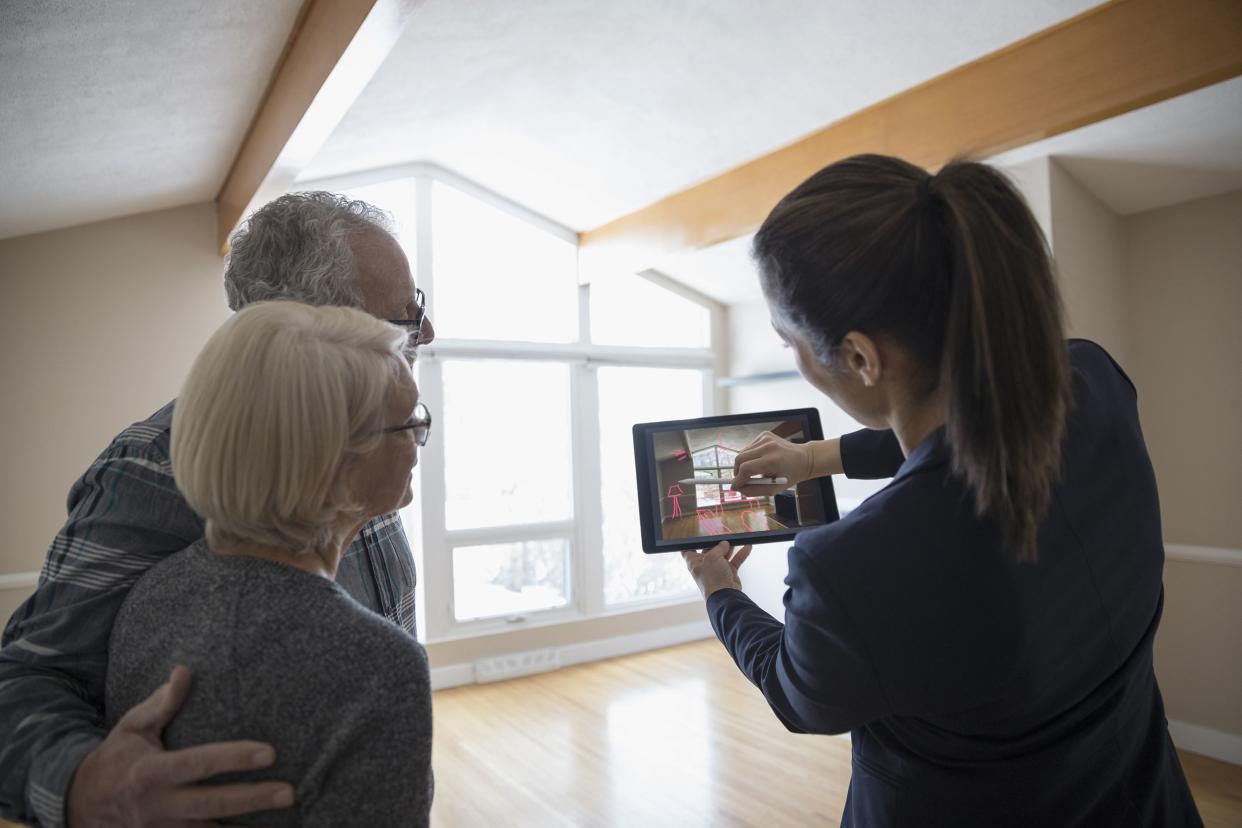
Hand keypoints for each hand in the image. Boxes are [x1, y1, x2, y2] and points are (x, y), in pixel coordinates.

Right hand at [67, 666, 294, 827]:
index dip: (234, 759)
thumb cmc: (116, 758)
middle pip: (213, 804)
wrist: (80, 804)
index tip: (271, 752)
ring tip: (284, 826)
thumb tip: (185, 671)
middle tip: (290, 792)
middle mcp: (159, 806)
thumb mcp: (131, 727)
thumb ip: (161, 703)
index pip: (200, 763)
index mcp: (151, 773)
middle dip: (253, 799)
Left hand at [682, 541, 751, 598]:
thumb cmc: (713, 577)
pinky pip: (735, 561)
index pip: (688, 552)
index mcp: (694, 563)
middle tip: (723, 534)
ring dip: (730, 547)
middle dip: (716, 543)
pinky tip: (748, 546)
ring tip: (736, 538)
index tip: (698, 536)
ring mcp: (717, 570)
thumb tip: (725, 544)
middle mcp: (705, 566)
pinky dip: (741, 554)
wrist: (725, 596)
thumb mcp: (712, 557)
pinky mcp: (729, 574)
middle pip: (709, 551)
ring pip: (724, 555)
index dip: (691, 544)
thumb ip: (719, 548)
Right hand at [730, 431, 815, 495]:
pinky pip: (749, 448)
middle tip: (740, 480)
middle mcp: (768, 446)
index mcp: (773, 460)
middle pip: (740, 458)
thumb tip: (738, 489)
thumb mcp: (775, 489)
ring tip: (755, 471)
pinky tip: (760, 460)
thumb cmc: (790, 475)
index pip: (746, 469)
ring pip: (743, 452)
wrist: (804, 458)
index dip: (738, 479)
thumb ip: (754, 491)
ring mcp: (766, 438)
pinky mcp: (764, 435)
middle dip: (737, 471)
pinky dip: (750, 456)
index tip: (735, 486)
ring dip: (744, 464)